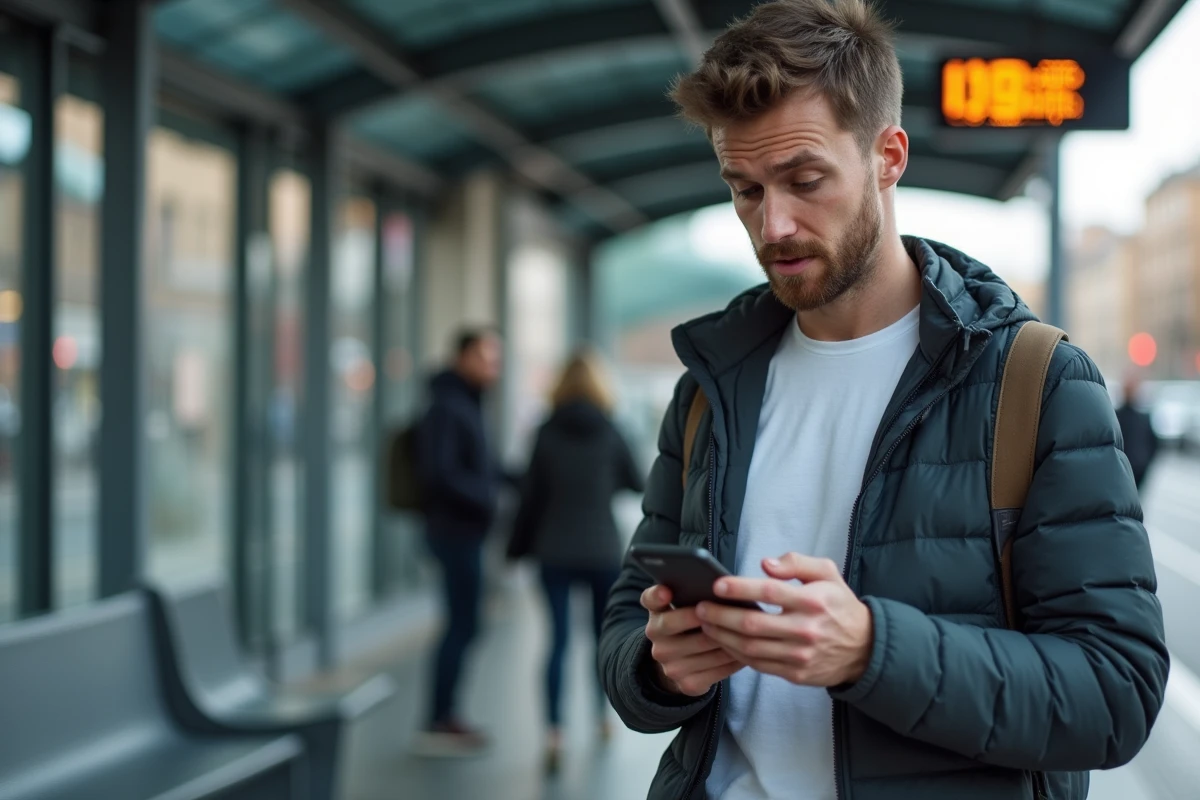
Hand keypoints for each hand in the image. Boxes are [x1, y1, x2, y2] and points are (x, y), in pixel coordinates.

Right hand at [641, 585, 743, 696]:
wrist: (681, 664)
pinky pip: (716, 671)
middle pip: (682, 625)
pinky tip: (747, 652)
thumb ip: (692, 595)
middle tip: (733, 609)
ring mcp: (669, 664)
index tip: (667, 592)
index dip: (657, 595)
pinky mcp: (686, 684)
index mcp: (656, 614)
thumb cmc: (692, 626)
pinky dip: (734, 661)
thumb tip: (722, 587)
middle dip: (709, 616)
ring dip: (729, 638)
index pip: (650, 599)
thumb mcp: (684, 608)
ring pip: (704, 647)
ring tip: (750, 629)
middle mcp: (656, 640)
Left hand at [695, 554, 872, 686]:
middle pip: (753, 625)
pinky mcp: (796, 674)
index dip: (740, 589)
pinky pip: (758, 665)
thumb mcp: (827, 574)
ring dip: (722, 637)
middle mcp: (806, 630)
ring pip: (751, 648)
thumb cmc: (838, 605)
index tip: (717, 585)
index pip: (769, 593)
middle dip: (720, 616)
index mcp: (813, 602)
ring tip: (705, 625)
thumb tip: (765, 564)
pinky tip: (724, 642)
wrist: (865, 648)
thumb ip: (797, 563)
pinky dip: (737, 654)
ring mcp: (800, 655)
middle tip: (700, 608)